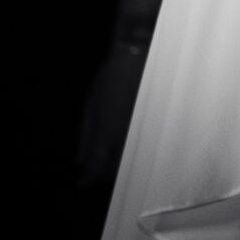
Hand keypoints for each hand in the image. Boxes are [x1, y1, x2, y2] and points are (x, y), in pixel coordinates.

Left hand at [77, 44, 146, 184]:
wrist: (143, 55)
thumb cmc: (112, 78)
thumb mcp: (90, 105)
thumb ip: (85, 136)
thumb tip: (81, 161)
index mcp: (108, 132)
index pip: (97, 167)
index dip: (89, 178)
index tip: (83, 184)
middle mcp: (128, 136)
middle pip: (117, 169)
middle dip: (105, 173)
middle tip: (97, 170)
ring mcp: (144, 131)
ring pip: (133, 160)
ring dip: (121, 164)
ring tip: (114, 159)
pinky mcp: (158, 125)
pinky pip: (145, 146)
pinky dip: (136, 151)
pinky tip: (132, 146)